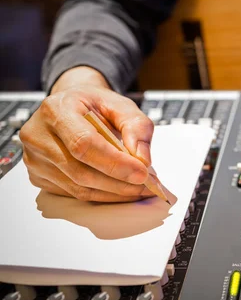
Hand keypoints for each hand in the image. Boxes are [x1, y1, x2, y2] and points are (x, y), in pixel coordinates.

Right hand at [20, 67, 154, 201]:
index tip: (142, 173)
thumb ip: (137, 127)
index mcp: (56, 110)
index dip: (115, 163)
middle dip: (119, 183)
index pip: (83, 144)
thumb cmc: (95, 106)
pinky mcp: (38, 177)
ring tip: (139, 189)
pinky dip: (102, 195)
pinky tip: (121, 189)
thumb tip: (142, 159)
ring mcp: (34, 159)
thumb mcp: (121, 105)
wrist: (70, 107)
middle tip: (147, 186)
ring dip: (114, 193)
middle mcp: (37, 136)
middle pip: (80, 172)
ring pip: (78, 188)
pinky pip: (73, 194)